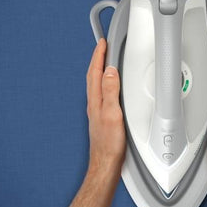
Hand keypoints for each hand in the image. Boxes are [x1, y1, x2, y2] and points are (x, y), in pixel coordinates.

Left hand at [86, 38, 125, 172]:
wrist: (105, 163)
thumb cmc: (109, 143)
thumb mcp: (112, 114)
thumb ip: (110, 91)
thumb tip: (109, 71)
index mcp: (95, 100)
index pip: (95, 72)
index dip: (98, 56)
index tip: (102, 43)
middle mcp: (94, 104)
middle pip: (93, 76)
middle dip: (97, 59)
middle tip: (102, 48)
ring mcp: (97, 111)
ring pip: (96, 85)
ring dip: (100, 70)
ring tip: (106, 61)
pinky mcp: (102, 118)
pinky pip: (101, 94)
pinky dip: (104, 84)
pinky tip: (110, 88)